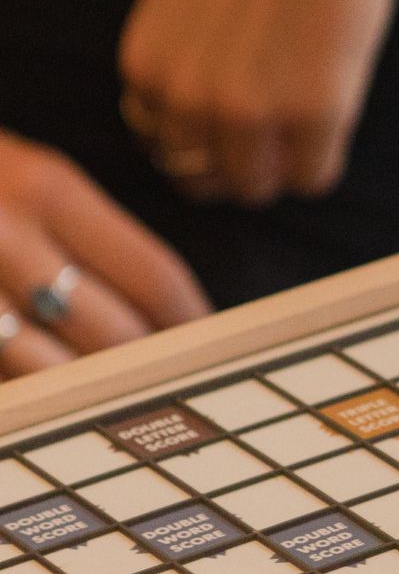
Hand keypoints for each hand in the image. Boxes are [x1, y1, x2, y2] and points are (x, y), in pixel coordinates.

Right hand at [0, 134, 207, 371]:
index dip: (191, 325)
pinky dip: (27, 388)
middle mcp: (8, 231)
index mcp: (50, 189)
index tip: (204, 347)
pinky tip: (44, 385)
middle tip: (157, 383)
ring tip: (99, 396)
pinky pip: (4, 374)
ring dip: (82, 391)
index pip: (156, 278)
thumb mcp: (25, 177)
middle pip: (113, 332)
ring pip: (51, 368)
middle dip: (142, 366)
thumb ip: (85, 234)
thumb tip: (167, 311)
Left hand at [118, 0, 398, 209]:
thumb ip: (175, 62)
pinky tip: (331, 105)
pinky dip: (323, 156)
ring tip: (303, 111)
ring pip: (262, 188)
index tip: (236, 114)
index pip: (164, 148)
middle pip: (209, 180)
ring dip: (283, 163)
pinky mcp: (315, 110)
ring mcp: (251, 109)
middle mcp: (187, 96)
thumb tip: (192, 132)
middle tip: (276, 119)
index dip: (203, 138)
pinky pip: (314, 177)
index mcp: (147, 65)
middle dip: (242, 160)